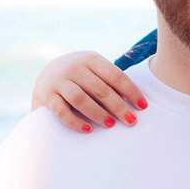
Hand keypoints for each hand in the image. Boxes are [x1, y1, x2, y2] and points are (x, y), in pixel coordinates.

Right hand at [31, 51, 147, 132]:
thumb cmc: (82, 76)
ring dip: (98, 113)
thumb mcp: (95, 70)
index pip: (115, 76)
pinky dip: (75, 121)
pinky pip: (61, 111)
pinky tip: (88, 129)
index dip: (131, 92)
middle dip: (118, 106)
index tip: (143, 107)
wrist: (47, 74)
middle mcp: (74, 67)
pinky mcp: (46, 94)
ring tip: (111, 124)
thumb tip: (137, 103)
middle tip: (131, 121)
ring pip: (80, 99)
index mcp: (91, 59)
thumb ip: (110, 80)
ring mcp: (59, 80)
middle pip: (100, 89)